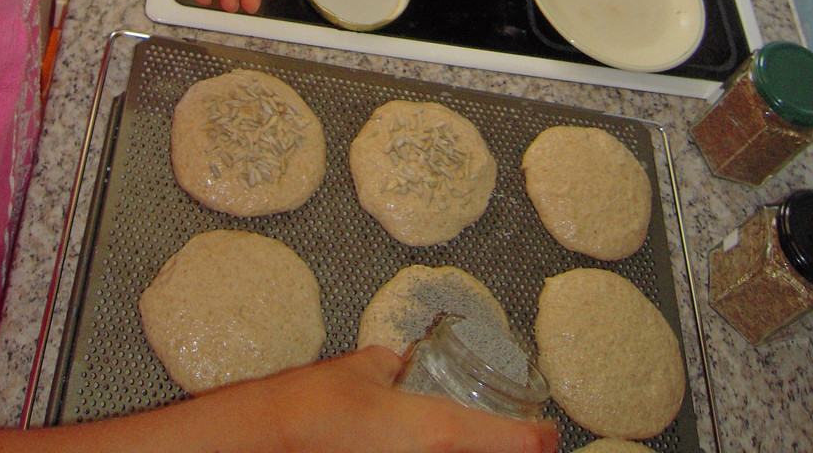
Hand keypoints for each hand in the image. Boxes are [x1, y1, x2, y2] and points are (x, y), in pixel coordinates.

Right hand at [170, 348, 558, 452]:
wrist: (266, 445)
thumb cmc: (314, 405)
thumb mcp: (365, 369)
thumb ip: (396, 368)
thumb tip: (406, 369)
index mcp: (441, 433)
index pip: (520, 445)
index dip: (541, 439)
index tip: (546, 432)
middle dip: (504, 451)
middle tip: (508, 437)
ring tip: (457, 439)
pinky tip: (413, 448)